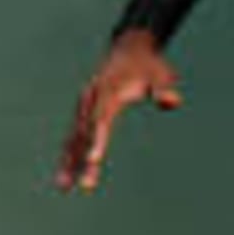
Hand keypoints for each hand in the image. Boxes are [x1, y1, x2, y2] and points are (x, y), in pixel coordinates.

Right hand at [54, 30, 182, 192]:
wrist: (130, 47)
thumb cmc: (148, 64)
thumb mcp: (161, 73)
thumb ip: (164, 88)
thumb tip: (171, 102)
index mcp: (109, 91)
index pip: (101, 119)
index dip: (98, 140)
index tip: (95, 160)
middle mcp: (92, 99)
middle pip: (86, 133)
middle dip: (84, 161)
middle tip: (86, 187)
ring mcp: (85, 105)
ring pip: (74, 136)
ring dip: (69, 161)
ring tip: (62, 187)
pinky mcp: (84, 111)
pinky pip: (73, 135)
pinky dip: (68, 154)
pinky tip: (64, 175)